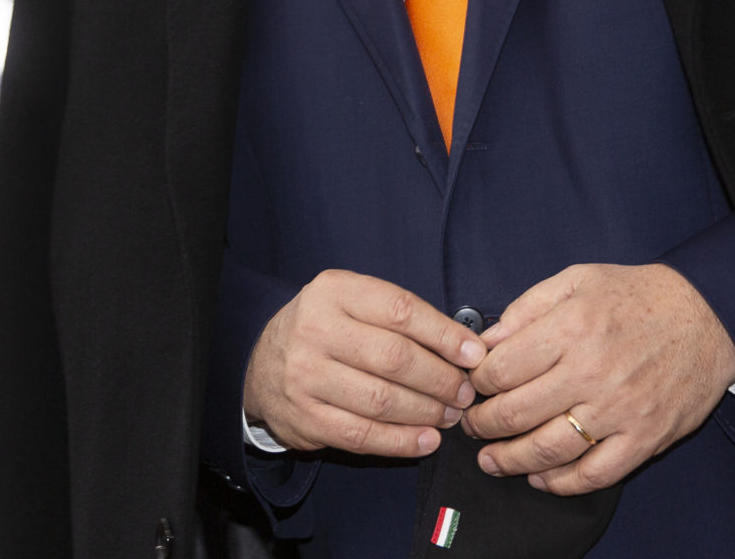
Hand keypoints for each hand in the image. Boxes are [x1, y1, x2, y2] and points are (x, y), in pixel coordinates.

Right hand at [243, 270, 485, 458]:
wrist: (260, 364)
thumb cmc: (325, 331)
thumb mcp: (353, 304)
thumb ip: (401, 318)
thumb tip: (466, 347)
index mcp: (333, 292)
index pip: (401, 310)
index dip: (445, 335)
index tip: (474, 354)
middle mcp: (314, 330)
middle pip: (395, 358)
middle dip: (441, 379)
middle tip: (464, 391)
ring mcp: (305, 376)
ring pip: (382, 400)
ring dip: (427, 412)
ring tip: (450, 415)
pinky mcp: (304, 418)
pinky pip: (363, 435)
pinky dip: (402, 442)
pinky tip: (427, 440)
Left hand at [461, 263, 734, 493]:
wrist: (710, 317)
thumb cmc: (637, 295)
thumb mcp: (577, 280)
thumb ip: (526, 308)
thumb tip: (485, 342)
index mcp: (571, 328)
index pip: (501, 369)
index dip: (475, 383)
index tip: (470, 388)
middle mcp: (592, 372)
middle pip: (515, 413)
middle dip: (481, 425)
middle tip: (471, 426)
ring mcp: (620, 410)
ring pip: (548, 450)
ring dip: (510, 461)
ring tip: (492, 460)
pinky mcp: (645, 439)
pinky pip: (595, 474)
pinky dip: (561, 483)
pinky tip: (540, 478)